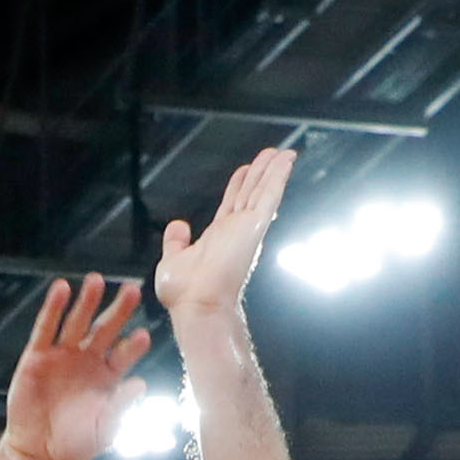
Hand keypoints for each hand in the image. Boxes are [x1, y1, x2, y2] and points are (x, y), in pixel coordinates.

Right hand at [0, 272, 153, 459]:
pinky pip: (46, 329)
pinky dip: (52, 309)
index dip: (134, 346)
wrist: (39, 453)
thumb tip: (141, 385)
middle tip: (132, 290)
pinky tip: (61, 289)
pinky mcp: (37, 356)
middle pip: (105, 330)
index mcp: (108, 376)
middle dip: (118, 311)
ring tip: (96, 281)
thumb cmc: (75, 444)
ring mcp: (62, 356)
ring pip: (77, 323)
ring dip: (86, 302)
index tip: (144, 335)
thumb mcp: (105, 430)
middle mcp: (87, 360)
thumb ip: (123, 407)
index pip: (125, 354)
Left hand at [155, 145, 294, 325]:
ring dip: (274, 170)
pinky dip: (279, 176)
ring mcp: (247, 228)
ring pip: (263, 190)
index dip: (239, 185)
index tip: (246, 170)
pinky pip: (270, 194)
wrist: (197, 306)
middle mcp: (235, 231)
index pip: (232, 204)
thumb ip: (175, 242)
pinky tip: (287, 160)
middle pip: (251, 193)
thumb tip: (177, 225)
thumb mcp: (172, 261)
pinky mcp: (255, 225)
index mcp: (218, 238)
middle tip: (271, 154)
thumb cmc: (184, 295)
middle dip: (261, 173)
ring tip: (284, 152)